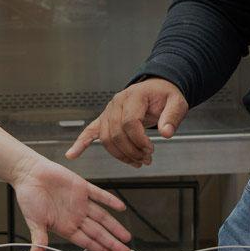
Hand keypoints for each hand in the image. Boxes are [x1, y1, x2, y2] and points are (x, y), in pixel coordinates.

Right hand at [12, 157, 131, 250]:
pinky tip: (121, 207)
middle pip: (98, 232)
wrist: (29, 173)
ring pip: (102, 216)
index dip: (99, 250)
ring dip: (115, 226)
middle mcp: (76, 216)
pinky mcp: (82, 187)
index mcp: (65, 227)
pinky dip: (110, 200)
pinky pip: (99, 195)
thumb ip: (39, 240)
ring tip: (126, 236)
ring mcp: (80, 202)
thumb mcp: (33, 222)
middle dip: (112, 243)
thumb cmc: (28, 197)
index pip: (87, 242)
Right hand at [65, 79, 188, 167]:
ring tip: (137, 161)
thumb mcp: (177, 102)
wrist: (156, 88)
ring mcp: (108, 111)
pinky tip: (72, 154)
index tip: (150, 149)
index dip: (139, 140)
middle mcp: (117, 103)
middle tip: (146, 159)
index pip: (129, 122)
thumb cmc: (165, 95)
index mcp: (133, 96)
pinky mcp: (105, 118)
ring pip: (106, 138)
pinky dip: (81, 143)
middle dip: (131, 151)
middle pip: (117, 133)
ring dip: (120, 154)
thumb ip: (172, 117)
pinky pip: (90, 131)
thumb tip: (166, 133)